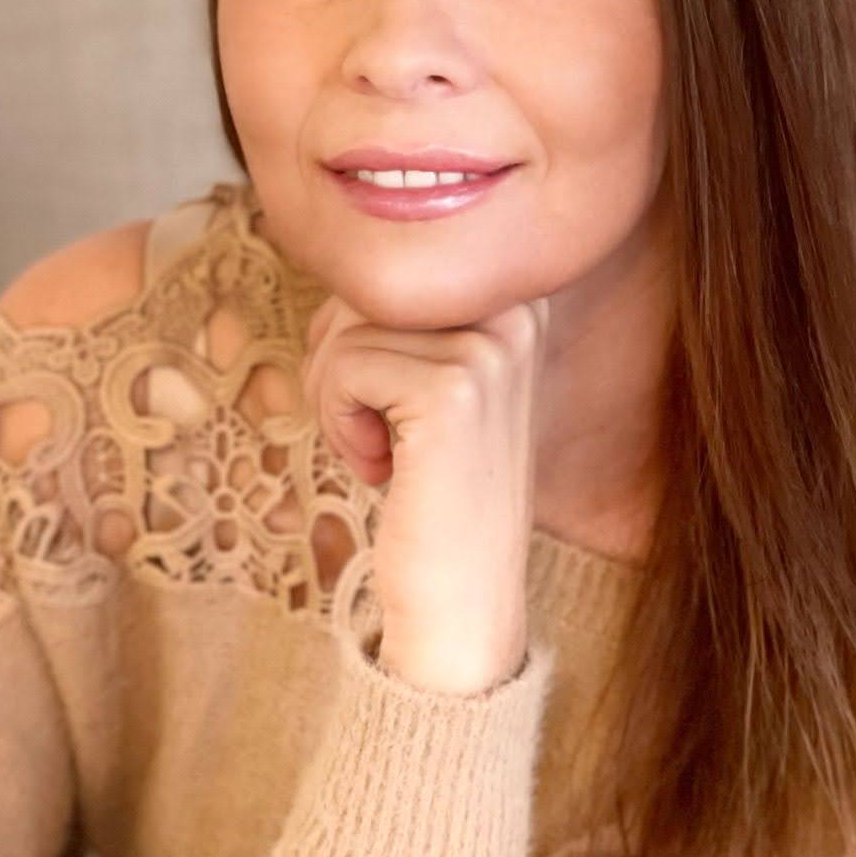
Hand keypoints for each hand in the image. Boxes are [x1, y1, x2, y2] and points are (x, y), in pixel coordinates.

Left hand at [300, 290, 550, 695]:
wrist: (462, 601)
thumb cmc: (430, 493)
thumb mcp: (427, 381)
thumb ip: (403, 313)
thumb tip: (338, 255)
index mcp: (518, 301)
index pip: (393, 269)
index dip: (359, 335)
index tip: (389, 405)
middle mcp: (517, 313)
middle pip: (364, 290)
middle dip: (341, 366)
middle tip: (381, 436)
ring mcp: (490, 349)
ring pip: (346, 330)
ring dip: (337, 401)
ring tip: (386, 455)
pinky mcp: (452, 389)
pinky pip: (342, 367)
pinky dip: (339, 424)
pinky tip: (384, 470)